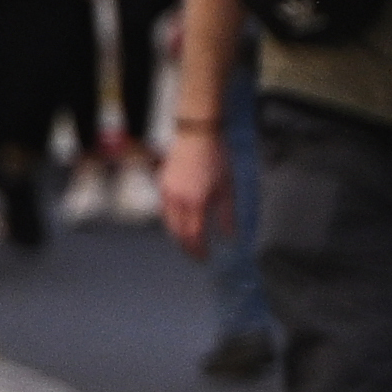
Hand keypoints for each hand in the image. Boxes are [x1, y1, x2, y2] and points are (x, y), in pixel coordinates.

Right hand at [156, 113, 223, 254]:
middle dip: (186, 247)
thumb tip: (229, 237)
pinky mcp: (161, 183)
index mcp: (195, 203)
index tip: (205, 258)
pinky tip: (180, 221)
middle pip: (178, 233)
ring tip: (187, 241)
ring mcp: (166, 192)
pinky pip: (164, 210)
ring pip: (168, 222)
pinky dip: (171, 221)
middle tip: (195, 255)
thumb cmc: (215, 158)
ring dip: (177, 235)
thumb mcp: (227, 188)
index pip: (194, 235)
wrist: (197, 134)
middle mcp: (177, 200)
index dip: (199, 250)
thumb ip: (227, 215)